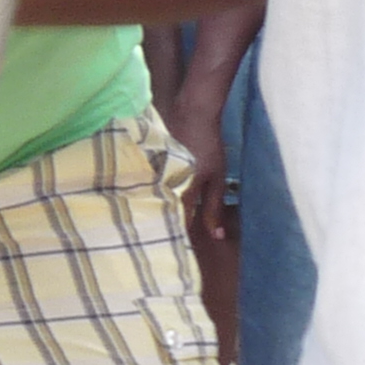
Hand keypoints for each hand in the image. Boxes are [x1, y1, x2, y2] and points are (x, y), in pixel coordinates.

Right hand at [163, 95, 230, 250]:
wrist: (192, 114)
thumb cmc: (209, 146)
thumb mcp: (216, 179)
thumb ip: (214, 208)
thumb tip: (217, 236)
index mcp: (180, 192)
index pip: (177, 223)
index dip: (178, 237)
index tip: (177, 251)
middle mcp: (162, 186)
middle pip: (161, 213)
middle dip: (163, 227)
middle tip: (163, 243)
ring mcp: (152, 174)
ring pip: (152, 200)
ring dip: (155, 210)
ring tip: (153, 225)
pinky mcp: (147, 165)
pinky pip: (148, 186)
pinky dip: (150, 194)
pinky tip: (148, 201)